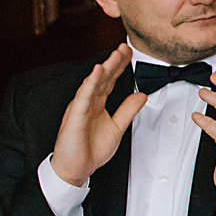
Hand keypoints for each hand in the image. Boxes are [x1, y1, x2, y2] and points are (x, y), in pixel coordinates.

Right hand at [51, 43, 146, 185]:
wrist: (76, 169)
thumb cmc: (90, 150)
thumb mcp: (117, 127)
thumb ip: (128, 110)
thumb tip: (141, 95)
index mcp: (97, 104)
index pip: (110, 81)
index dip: (120, 66)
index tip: (130, 53)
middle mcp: (88, 102)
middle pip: (103, 78)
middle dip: (114, 62)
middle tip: (125, 47)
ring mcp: (80, 108)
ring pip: (94, 83)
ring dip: (105, 68)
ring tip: (115, 55)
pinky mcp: (74, 116)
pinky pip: (83, 96)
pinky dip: (91, 83)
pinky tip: (98, 71)